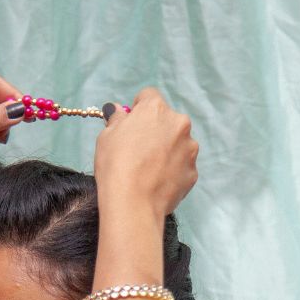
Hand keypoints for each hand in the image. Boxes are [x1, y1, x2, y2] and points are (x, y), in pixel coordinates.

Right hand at [93, 88, 198, 217]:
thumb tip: (119, 111)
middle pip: (167, 120)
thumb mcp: (106, 136)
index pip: (149, 96)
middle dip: (155, 130)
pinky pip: (181, 165)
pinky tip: (156, 181)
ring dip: (166, 149)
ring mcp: (190, 149)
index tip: (130, 123)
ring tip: (148, 169)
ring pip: (177, 143)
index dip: (138, 109)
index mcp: (156, 109)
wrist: (133, 203)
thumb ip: (117, 119)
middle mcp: (179, 124)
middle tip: (138, 148)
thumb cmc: (116, 164)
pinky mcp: (193, 171)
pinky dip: (172, 170)